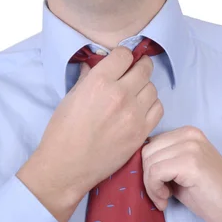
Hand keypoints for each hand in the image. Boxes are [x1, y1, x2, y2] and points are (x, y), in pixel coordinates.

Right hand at [18, 47, 163, 221]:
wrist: (67, 166)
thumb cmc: (63, 131)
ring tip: (134, 94)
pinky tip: (140, 109)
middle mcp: (120, 94)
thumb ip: (87, 76)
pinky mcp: (141, 132)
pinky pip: (158, 108)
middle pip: (144, 68)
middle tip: (134, 72)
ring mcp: (133, 114)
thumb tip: (95, 63)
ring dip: (145, 87)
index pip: (125, 54)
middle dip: (139, 67)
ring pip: (153, 88)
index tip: (122, 60)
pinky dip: (152, 105)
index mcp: (99, 81)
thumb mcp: (71, 96)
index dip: (123, 55)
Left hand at [142, 126, 221, 221]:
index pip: (150, 143)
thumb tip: (136, 162)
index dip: (148, 168)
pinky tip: (167, 201)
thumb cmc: (212, 194)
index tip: (158, 187)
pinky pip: (155, 173)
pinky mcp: (190, 163)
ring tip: (165, 198)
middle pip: (146, 151)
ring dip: (151, 186)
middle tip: (160, 195)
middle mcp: (188, 134)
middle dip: (147, 177)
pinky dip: (154, 190)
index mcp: (187, 132)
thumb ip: (164, 160)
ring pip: (148, 162)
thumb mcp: (183, 170)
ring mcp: (190, 147)